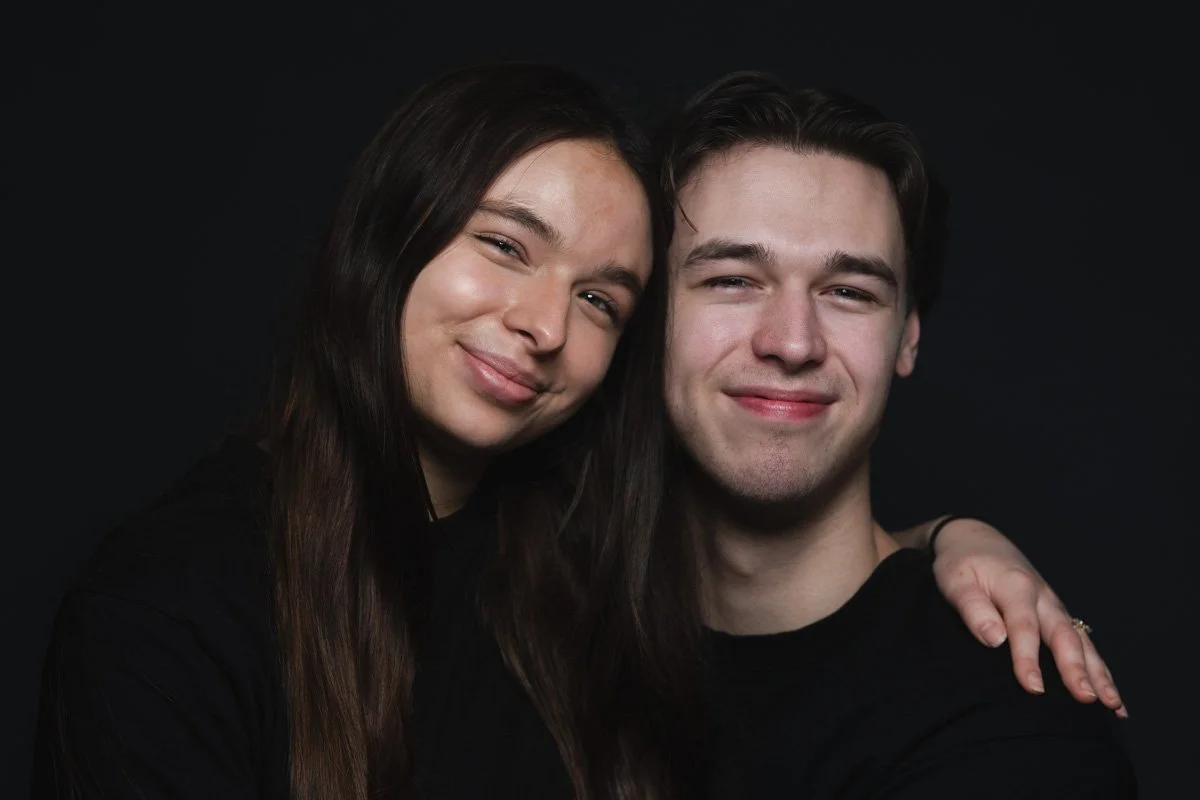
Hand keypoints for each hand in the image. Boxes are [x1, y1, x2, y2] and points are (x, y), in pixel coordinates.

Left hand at [930, 517, 1126, 717]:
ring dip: (1098, 673)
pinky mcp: (1058, 614)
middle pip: (1064, 635)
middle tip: (1087, 700)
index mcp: (1016, 586)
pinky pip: (1083, 643)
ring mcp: (1054, 606)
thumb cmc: (962, 564)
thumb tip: (994, 639)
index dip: (1028, 659)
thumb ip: (974, 609)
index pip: (1024, 626)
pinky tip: (1111, 696)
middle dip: (1077, 669)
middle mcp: (1043, 596)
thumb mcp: (956, 581)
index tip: (1034, 688)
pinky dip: (1099, 669)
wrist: (976, 539)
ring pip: (1082, 641)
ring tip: (1113, 706)